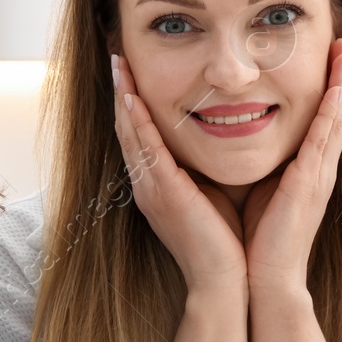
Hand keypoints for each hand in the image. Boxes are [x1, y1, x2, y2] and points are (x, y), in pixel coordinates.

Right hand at [112, 51, 247, 290]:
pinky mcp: (163, 193)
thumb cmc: (223, 244)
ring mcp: (151, 190)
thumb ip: (202, 173)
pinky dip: (137, 122)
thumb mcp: (210, 197)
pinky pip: (146, 150)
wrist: (225, 282)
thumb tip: (211, 148)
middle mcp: (148, 185)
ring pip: (131, 134)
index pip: (140, 137)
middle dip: (122, 93)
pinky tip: (131, 97)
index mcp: (159, 187)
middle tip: (116, 59)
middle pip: (127, 130)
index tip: (131, 75)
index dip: (133, 106)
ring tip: (118, 66)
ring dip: (124, 98)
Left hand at [242, 34, 341, 292]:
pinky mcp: (312, 184)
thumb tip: (232, 140)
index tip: (327, 55)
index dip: (325, 87)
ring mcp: (319, 175)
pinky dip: (335, 108)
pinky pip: (327, 137)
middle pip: (335, 110)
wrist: (260, 281)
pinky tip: (340, 84)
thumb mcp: (254, 190)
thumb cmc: (252, 241)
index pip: (318, 118)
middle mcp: (317, 168)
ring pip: (337, 117)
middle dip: (341, 74)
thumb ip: (254, 166)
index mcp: (304, 170)